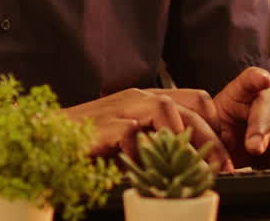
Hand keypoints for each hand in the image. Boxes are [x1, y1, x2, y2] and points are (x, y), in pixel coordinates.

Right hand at [65, 88, 231, 170]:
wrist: (44, 135)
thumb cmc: (89, 140)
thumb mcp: (131, 138)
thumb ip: (155, 139)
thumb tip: (192, 160)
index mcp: (146, 99)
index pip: (196, 99)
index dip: (216, 125)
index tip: (224, 153)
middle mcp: (136, 98)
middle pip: (190, 105)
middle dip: (212, 139)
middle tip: (223, 168)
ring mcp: (119, 109)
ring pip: (166, 108)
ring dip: (184, 138)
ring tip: (191, 166)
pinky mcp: (102, 126)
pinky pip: (131, 133)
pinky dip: (143, 152)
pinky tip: (144, 171)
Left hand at [213, 67, 269, 168]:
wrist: (245, 155)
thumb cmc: (228, 136)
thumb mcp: (212, 134)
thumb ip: (209, 136)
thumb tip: (199, 147)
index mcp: (242, 95)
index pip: (248, 81)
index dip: (254, 79)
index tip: (261, 79)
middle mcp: (268, 100)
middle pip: (268, 103)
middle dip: (261, 124)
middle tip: (254, 145)